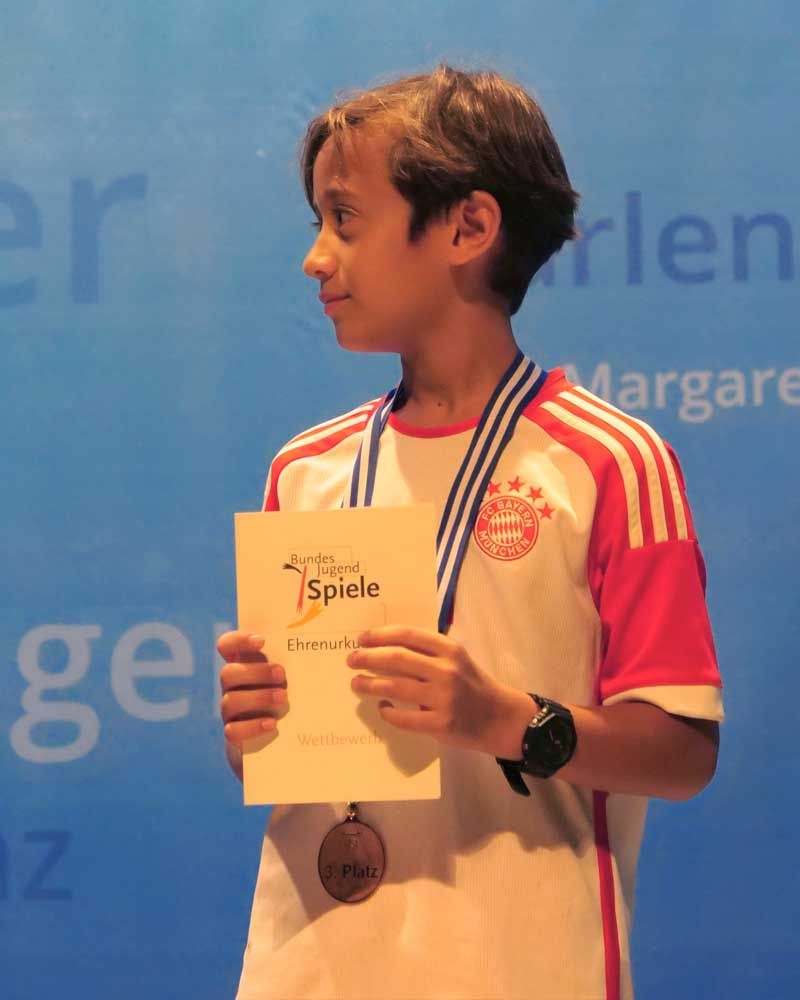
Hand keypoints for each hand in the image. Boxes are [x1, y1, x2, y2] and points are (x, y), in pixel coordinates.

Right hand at [217, 630, 287, 746]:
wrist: (284, 744)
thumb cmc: (293, 700)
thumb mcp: (294, 680)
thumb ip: (297, 667)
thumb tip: (319, 653)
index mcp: (245, 667)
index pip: (227, 646)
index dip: (239, 640)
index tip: (262, 641)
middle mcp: (233, 688)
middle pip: (228, 673)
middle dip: (256, 672)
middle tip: (281, 673)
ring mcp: (230, 713)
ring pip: (230, 701)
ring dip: (258, 697)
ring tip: (284, 698)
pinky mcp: (235, 737)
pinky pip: (232, 732)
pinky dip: (252, 726)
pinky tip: (272, 724)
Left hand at [346, 625, 531, 757]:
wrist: (500, 718)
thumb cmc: (472, 684)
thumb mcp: (456, 659)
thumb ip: (428, 651)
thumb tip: (384, 645)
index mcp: (450, 649)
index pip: (407, 635)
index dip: (380, 635)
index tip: (362, 639)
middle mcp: (447, 670)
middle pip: (396, 658)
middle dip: (368, 657)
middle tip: (351, 659)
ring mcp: (443, 698)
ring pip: (395, 687)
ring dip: (369, 684)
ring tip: (357, 683)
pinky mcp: (441, 725)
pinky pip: (403, 718)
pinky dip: (387, 711)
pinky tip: (382, 707)